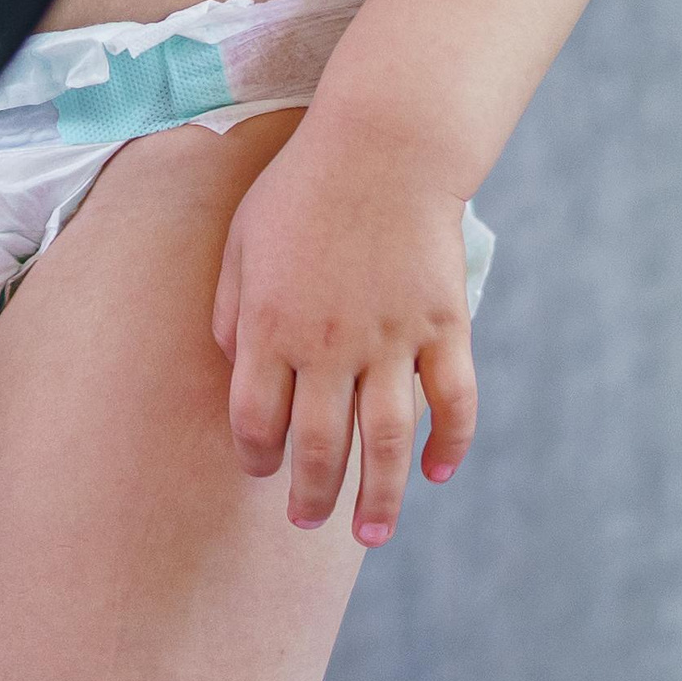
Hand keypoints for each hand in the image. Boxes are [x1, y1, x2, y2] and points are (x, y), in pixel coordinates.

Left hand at [209, 114, 477, 546]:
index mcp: (270, 324)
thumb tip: (231, 366)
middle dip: (311, 496)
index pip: (256, 419)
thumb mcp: (242, 238)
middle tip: (307, 522)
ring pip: (386, 442)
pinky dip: (449, 446)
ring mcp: (391, 339)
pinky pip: (451, 402)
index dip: (256, 455)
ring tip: (370, 535)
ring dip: (379, 498)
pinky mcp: (443, 327)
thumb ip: (229, 307)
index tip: (262, 468)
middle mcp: (328, 345)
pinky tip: (436, 474)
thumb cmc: (303, 186)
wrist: (383, 145)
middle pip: (319, 446)